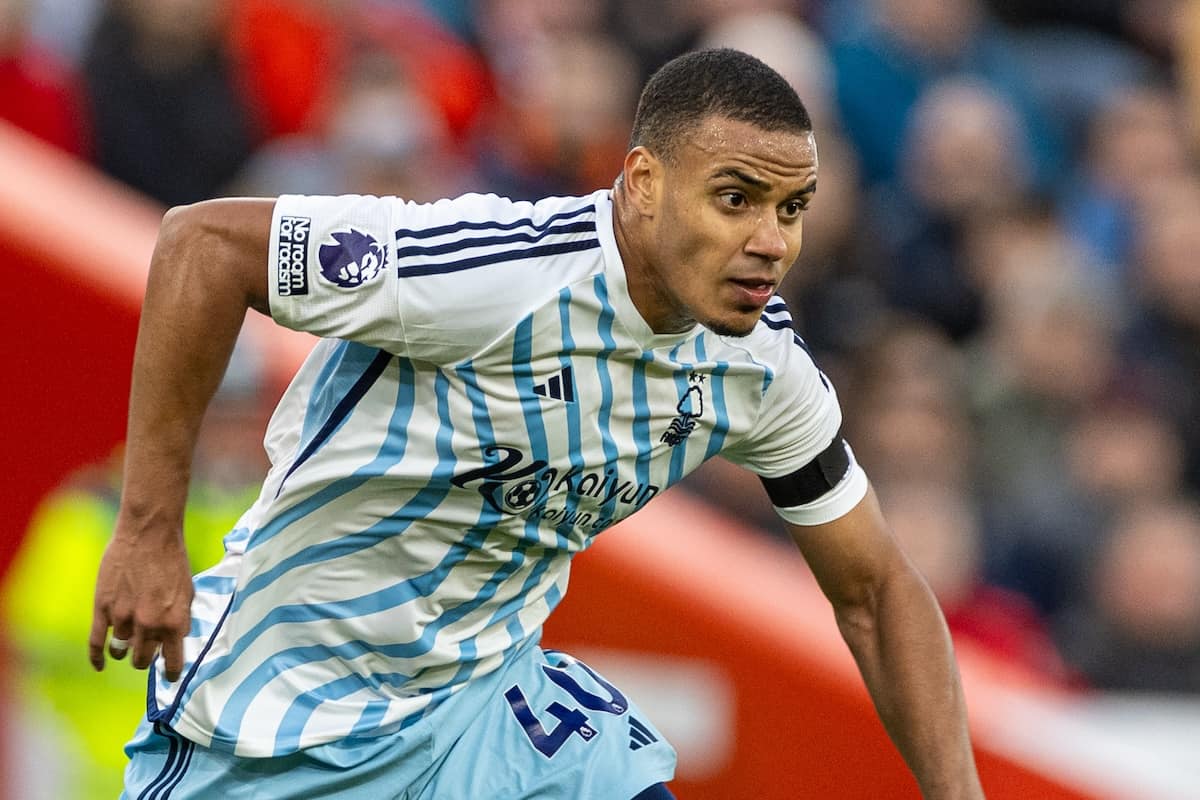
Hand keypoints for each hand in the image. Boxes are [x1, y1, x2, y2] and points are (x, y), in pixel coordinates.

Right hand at [89, 521, 193, 681]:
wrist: (150, 533)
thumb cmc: (173, 559)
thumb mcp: (188, 592)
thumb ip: (182, 619)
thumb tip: (177, 640)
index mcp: (175, 622)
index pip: (173, 662)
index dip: (172, 673)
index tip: (171, 677)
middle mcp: (149, 625)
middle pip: (143, 660)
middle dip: (146, 659)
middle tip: (148, 653)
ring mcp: (124, 618)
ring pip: (121, 651)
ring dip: (125, 651)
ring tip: (128, 646)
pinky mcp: (103, 608)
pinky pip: (97, 642)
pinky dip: (97, 657)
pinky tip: (100, 666)